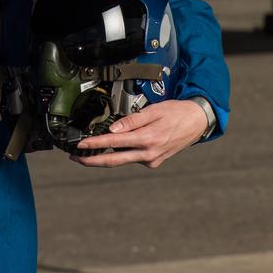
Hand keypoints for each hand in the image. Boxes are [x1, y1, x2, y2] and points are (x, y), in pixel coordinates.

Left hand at [69, 99, 207, 169]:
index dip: (95, 145)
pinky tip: (117, 146)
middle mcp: (148, 154)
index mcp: (147, 139)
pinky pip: (133, 158)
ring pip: (122, 160)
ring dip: (105, 157)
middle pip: (114, 161)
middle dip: (92, 160)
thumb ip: (132, 120)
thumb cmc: (176, 113)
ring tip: (89, 152)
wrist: (196, 122)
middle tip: (76, 158)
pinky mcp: (153, 162)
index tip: (81, 146)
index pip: (114, 144)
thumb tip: (112, 130)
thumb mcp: (154, 110)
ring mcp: (151, 160)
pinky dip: (122, 153)